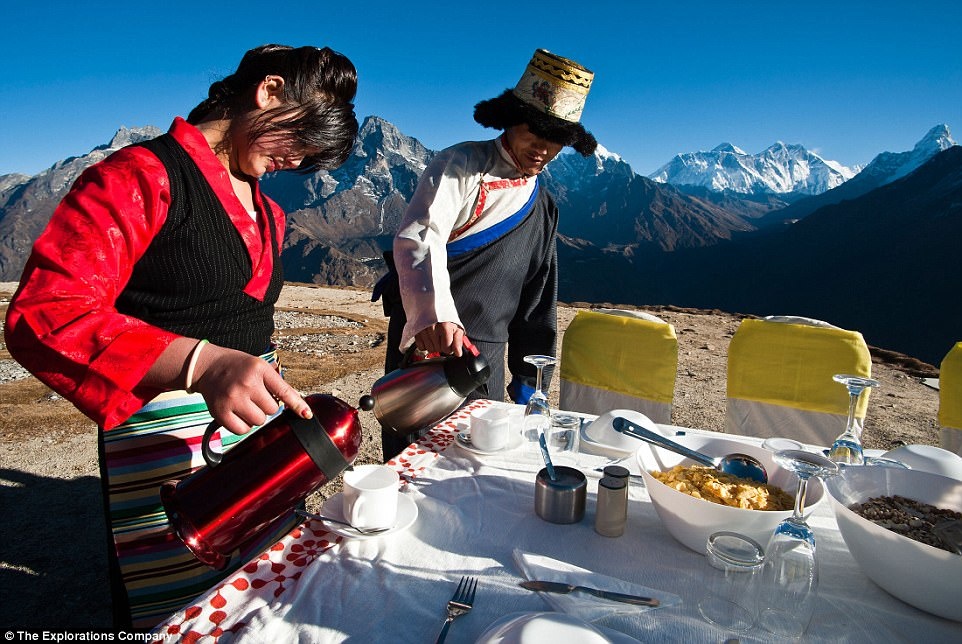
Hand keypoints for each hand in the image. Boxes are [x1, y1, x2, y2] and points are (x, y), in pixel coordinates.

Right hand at [190, 343, 311, 434]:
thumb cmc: (236, 366)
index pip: (284, 391)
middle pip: (272, 410)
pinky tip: (237, 413)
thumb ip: (275, 382)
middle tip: (255, 396)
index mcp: (259, 370)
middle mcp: (247, 384)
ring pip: (259, 421)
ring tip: (245, 403)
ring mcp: (233, 399)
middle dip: (266, 406)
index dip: (297, 404)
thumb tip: (294, 403)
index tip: (306, 414)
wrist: (206, 366)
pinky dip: (243, 426)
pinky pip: (242, 430)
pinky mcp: (220, 412)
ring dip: (255, 416)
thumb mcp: (258, 365)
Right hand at [414, 322, 464, 355]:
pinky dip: (425, 345)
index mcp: (445, 327)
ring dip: (434, 346)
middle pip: (438, 349)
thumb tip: (458, 353)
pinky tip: (429, 338)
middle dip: (442, 346)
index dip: (449, 347)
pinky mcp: (416, 331)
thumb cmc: (446, 317)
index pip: (447, 349)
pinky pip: (421, 346)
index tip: (449, 341)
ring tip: (436, 337)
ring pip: (429, 349)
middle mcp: (433, 328)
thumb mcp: (456, 327)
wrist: (434, 305)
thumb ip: (458, 341)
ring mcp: (423, 330)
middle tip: (443, 337)